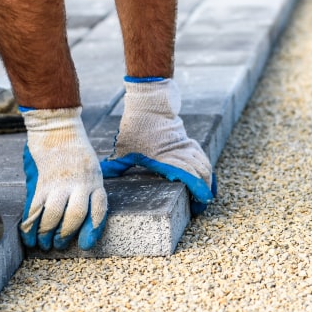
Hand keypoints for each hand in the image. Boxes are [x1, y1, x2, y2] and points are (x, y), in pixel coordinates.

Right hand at [21, 107, 107, 250]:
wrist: (57, 126)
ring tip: (43, 244)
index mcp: (94, 181)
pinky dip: (30, 226)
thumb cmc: (75, 149)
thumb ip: (85, 190)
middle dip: (66, 235)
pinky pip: (35, 208)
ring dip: (47, 233)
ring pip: (54, 216)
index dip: (93, 229)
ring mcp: (60, 183)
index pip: (98, 209)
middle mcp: (80, 184)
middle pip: (75, 216)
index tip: (86, 244)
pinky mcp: (41, 182)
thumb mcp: (90, 167)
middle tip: (58, 245)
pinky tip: (29, 237)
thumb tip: (76, 217)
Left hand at [101, 78, 216, 214]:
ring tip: (205, 195)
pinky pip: (201, 156)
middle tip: (200, 207)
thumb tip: (104, 175)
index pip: (187, 175)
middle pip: (200, 172)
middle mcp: (178, 152)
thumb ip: (117, 164)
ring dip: (207, 180)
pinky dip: (205, 168)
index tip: (197, 205)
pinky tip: (206, 178)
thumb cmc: (134, 127)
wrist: (149, 105)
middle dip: (203, 190)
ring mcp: (185, 146)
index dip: (195, 189)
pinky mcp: (187, 141)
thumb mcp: (124, 148)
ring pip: (203, 164)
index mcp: (164, 157)